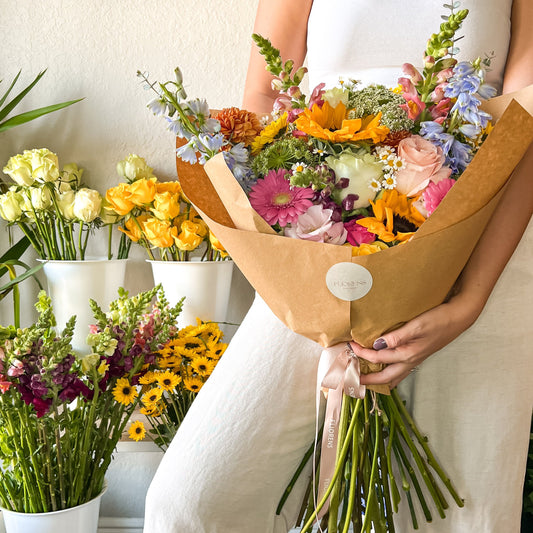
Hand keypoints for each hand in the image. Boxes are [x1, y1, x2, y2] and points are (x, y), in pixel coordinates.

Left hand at [355, 292, 481, 388]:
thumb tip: (377, 344)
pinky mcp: (416, 356)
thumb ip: (397, 337)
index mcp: (408, 354)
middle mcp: (410, 361)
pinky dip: (388, 374)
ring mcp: (414, 361)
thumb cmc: (438, 320)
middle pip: (385, 377)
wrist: (458, 318)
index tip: (350, 345)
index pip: (379, 357)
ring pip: (393, 377)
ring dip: (378, 380)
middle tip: (352, 378)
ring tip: (365, 379)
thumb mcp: (416, 325)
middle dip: (367, 379)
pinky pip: (399, 372)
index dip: (362, 353)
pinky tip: (383, 371)